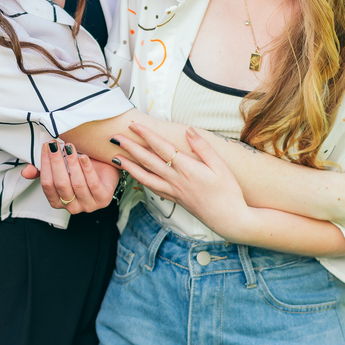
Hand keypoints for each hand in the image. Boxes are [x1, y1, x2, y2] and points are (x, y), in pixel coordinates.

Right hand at [25, 140, 118, 214]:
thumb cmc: (81, 170)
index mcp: (58, 202)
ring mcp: (88, 205)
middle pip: (61, 184)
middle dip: (57, 162)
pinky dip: (87, 169)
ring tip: (70, 147)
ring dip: (72, 163)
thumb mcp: (61, 169)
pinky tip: (84, 157)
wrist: (106, 168)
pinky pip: (93, 184)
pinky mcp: (103, 200)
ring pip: (77, 184)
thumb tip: (25, 172)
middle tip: (55, 145)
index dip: (45, 166)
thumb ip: (42, 171)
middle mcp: (72, 207)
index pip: (47, 185)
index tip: (46, 147)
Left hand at [109, 123, 255, 243]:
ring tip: (115, 158)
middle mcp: (176, 180)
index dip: (146, 135)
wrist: (229, 220)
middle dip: (130, 148)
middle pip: (147, 161)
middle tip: (114, 137)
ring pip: (145, 177)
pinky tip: (135, 176)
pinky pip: (153, 188)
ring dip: (129, 166)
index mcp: (187, 169)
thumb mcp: (221, 166)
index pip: (161, 148)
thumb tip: (189, 131)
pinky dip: (141, 181)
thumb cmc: (228, 192)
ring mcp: (173, 191)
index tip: (134, 125)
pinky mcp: (175, 199)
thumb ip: (203, 148)